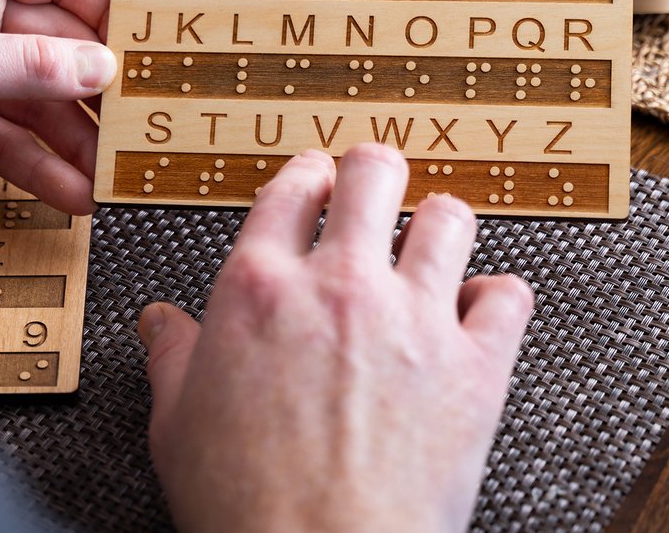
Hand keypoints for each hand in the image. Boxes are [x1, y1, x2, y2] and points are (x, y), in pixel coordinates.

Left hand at [0, 0, 114, 212]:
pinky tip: (72, 193)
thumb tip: (99, 66)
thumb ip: (28, 66)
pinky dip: (40, 167)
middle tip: (134, 126)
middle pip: (57, 47)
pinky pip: (12, 140)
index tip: (145, 49)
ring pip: (39, 102)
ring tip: (111, 175)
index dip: (106, 10)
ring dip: (73, 140)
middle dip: (94, 91)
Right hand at [137, 145, 533, 531]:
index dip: (306, 175)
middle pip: (372, 175)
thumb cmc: (245, 501)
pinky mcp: (474, 366)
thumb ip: (172, 357)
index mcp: (259, 288)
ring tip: (431, 234)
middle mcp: (339, 286)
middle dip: (372, 169)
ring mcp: (413, 319)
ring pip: (447, 218)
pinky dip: (495, 295)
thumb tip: (161, 325)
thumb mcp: (176, 422)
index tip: (313, 180)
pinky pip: (507, 296)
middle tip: (374, 180)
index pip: (291, 189)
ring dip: (437, 221)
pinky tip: (478, 306)